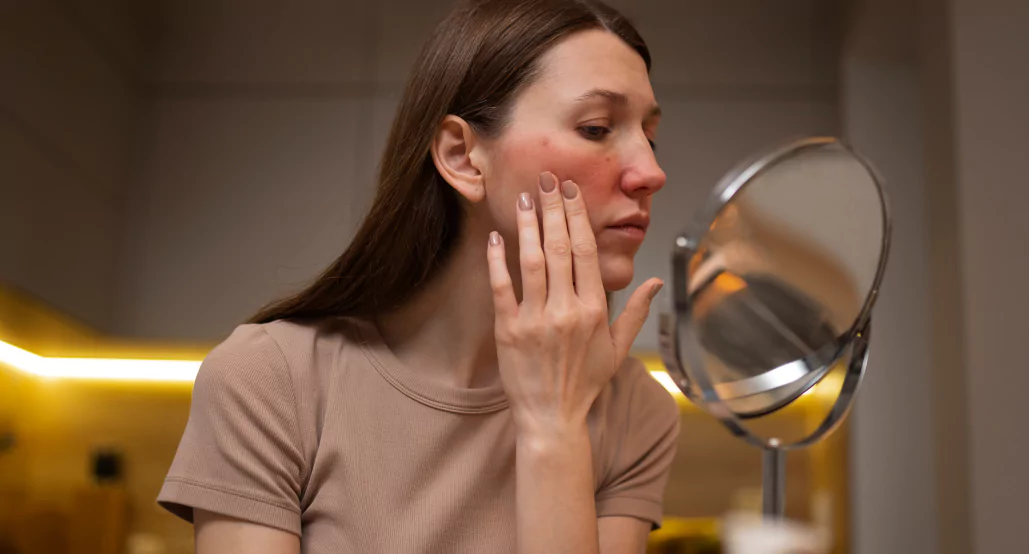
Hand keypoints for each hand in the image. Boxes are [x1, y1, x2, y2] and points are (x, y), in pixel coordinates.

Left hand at [486, 171, 663, 435]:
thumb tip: (656, 282)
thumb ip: (635, 312)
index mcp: (594, 310)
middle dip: (553, 209)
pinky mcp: (509, 329)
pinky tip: (496, 237)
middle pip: (561, 247)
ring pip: (532, 261)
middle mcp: (566, 310)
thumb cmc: (585, 382)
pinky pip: (502, 287)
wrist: (552, 416)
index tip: (571, 192)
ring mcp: (536, 319)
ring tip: (524, 199)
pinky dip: (497, 260)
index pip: (587, 251)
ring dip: (528, 226)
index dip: (578, 217)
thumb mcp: (618, 349)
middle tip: (547, 179)